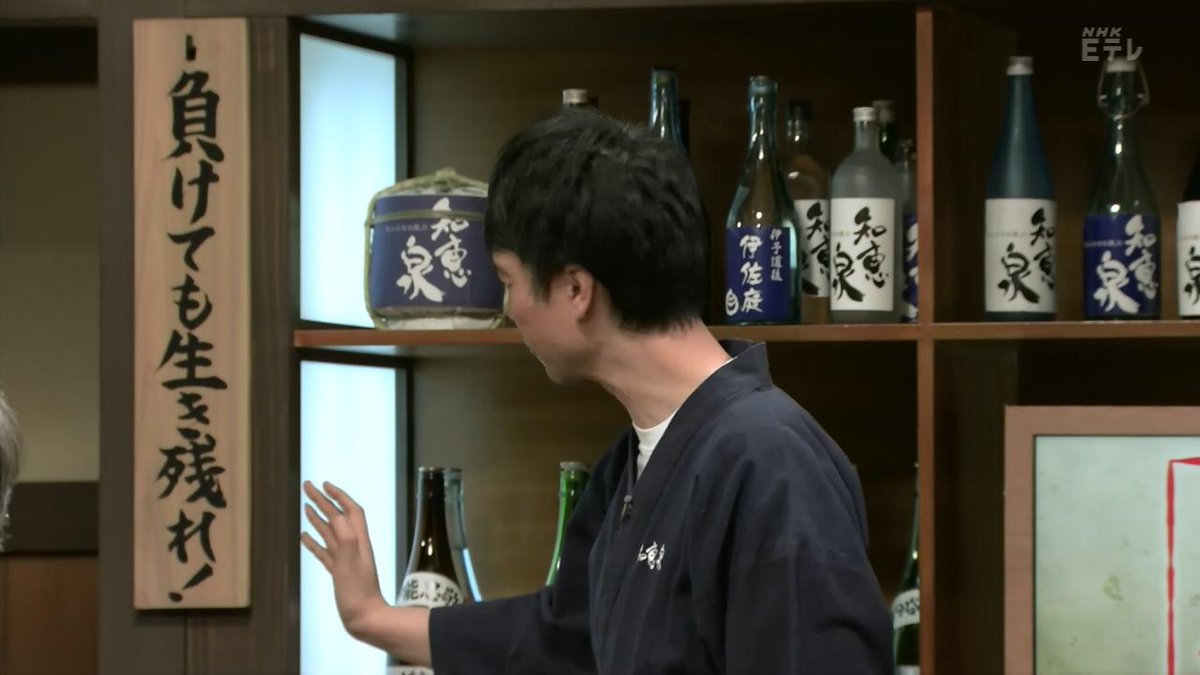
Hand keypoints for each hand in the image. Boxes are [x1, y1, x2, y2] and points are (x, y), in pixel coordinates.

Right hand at [301, 480, 388, 637]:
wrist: (365, 619)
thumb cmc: (359, 593)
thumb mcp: (351, 564)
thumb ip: (346, 539)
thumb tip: (338, 516)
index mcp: (358, 541)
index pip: (350, 510)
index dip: (339, 495)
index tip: (324, 484)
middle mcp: (352, 546)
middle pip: (337, 517)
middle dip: (323, 500)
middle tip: (307, 486)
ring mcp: (344, 559)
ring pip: (329, 533)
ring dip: (318, 517)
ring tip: (305, 505)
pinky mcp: (337, 572)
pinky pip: (324, 551)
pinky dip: (313, 541)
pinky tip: (304, 536)